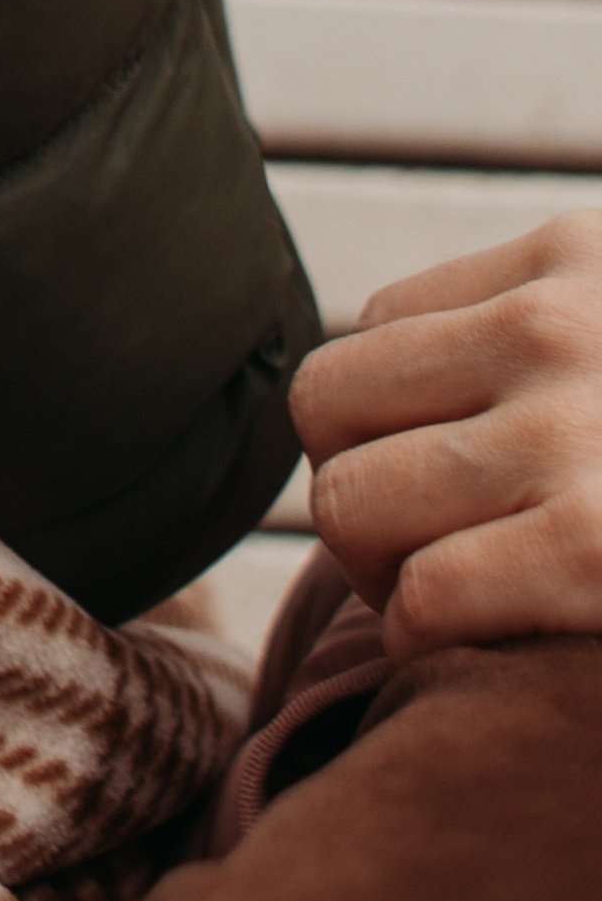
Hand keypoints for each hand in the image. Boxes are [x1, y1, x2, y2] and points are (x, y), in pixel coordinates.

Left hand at [294, 216, 601, 655]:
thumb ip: (538, 339)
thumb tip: (380, 395)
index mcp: (574, 256)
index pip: (377, 323)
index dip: (395, 418)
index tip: (461, 475)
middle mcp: (560, 326)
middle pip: (325, 404)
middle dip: (357, 488)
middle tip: (432, 545)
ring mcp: (576, 433)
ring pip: (348, 502)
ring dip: (382, 572)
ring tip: (460, 595)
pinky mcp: (601, 551)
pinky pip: (426, 594)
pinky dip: (430, 637)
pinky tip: (488, 644)